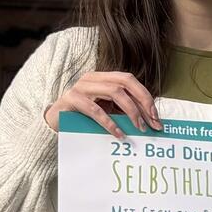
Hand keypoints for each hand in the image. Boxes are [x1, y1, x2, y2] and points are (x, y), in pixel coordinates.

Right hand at [44, 71, 161, 137]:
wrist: (54, 122)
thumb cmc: (83, 116)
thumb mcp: (106, 110)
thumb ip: (123, 111)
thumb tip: (149, 120)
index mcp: (103, 77)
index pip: (130, 80)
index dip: (145, 96)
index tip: (156, 117)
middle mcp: (93, 78)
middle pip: (125, 81)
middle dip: (142, 101)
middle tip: (152, 122)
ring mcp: (81, 87)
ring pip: (114, 92)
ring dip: (131, 111)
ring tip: (139, 128)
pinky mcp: (72, 100)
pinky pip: (95, 110)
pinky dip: (110, 123)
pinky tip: (119, 134)